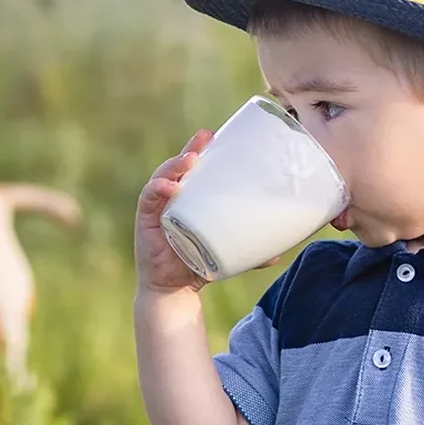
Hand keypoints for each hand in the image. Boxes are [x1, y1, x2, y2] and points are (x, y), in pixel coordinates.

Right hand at [134, 130, 279, 295]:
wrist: (173, 290)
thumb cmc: (197, 263)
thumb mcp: (225, 252)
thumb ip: (249, 251)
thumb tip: (278, 252)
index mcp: (192, 199)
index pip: (197, 169)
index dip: (203, 149)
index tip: (214, 134)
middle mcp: (173, 197)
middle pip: (180, 166)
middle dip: (191, 148)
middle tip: (204, 137)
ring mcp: (158, 206)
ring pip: (163, 176)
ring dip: (175, 165)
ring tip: (190, 160)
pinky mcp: (146, 219)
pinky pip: (149, 198)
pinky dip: (157, 189)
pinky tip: (169, 187)